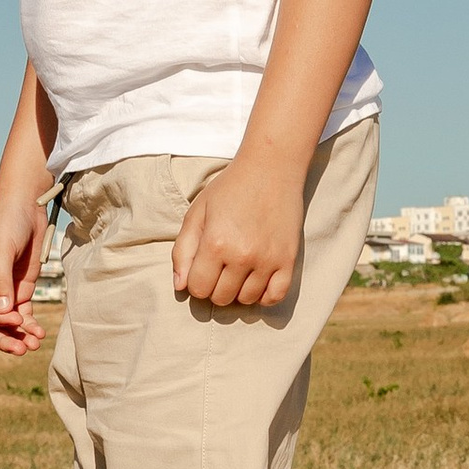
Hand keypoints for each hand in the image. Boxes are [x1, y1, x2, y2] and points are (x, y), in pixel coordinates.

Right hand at [0, 192, 46, 353]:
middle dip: (5, 339)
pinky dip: (29, 326)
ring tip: (36, 344)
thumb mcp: (1, 249)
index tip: (15, 319)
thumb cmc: (7, 222)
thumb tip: (2, 312)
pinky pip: (22, 316)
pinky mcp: (20, 291)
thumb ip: (1, 281)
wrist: (26, 206)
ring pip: (6, 325)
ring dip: (19, 336)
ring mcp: (2, 293)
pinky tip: (39, 333)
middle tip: (23, 349)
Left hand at [173, 152, 305, 309]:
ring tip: (237, 270)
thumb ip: (183, 250)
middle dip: (214, 287)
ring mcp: (268, 260)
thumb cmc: (229, 189)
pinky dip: (263, 295)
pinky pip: (275, 297)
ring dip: (238, 290)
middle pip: (221, 298)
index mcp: (215, 243)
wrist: (271, 168)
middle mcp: (242, 256)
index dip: (195, 281)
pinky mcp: (288, 260)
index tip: (202, 267)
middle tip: (219, 267)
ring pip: (246, 300)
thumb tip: (180, 286)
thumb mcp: (197, 213)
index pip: (197, 288)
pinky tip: (257, 281)